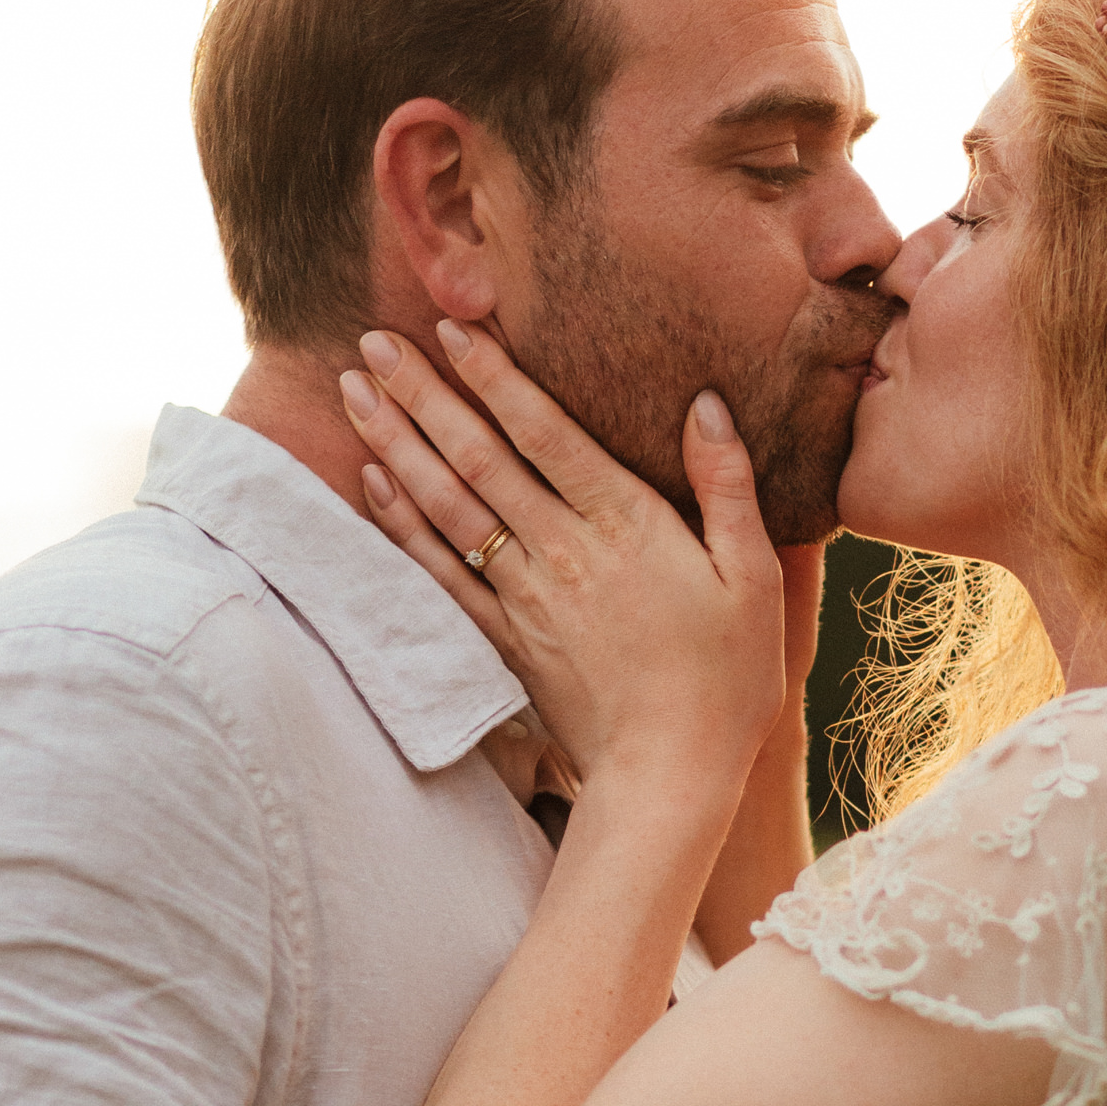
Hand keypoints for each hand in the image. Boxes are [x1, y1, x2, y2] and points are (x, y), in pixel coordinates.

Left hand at [343, 323, 787, 805]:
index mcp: (625, 525)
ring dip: (396, 442)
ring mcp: (524, 597)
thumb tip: (704, 404)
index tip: (453, 327)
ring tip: (353, 390)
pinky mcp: (504, 640)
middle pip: (477, 457)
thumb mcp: (753, 579)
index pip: (546, 432)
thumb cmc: (727, 680)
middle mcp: (562, 551)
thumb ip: (726, 487)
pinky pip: (440, 572)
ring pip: (446, 505)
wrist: (671, 778)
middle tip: (373, 339)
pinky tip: (372, 480)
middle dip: (422, 393)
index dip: (496, 375)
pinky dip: (401, 523)